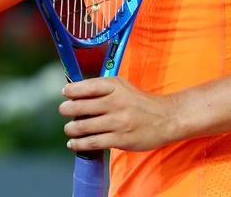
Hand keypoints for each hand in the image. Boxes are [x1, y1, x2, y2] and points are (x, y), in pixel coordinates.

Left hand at [59, 77, 179, 151]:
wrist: (166, 118)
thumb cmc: (139, 101)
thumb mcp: (122, 86)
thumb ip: (100, 87)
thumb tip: (73, 92)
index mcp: (114, 87)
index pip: (85, 87)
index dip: (70, 91)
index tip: (65, 94)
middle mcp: (115, 103)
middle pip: (79, 106)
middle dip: (66, 110)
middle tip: (63, 111)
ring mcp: (118, 122)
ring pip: (83, 126)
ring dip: (70, 129)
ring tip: (69, 129)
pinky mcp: (121, 140)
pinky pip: (93, 143)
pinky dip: (78, 144)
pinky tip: (73, 144)